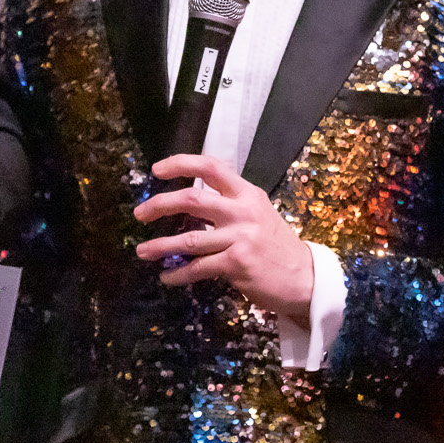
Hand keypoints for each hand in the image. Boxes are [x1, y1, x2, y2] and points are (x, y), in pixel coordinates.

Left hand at [132, 154, 314, 318]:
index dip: (180, 164)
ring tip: (143, 251)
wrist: (304, 278)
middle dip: (159, 205)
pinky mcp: (237, 263)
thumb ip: (229, 204)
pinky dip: (178, 274)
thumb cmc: (275, 246)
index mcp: (247, 193)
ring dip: (160, 246)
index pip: (211, 166)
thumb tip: (188, 201)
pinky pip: (198, 268)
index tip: (157, 170)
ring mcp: (240, 237)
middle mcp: (243, 210)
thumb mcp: (258, 213)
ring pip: (189, 239)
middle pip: (192, 199)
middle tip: (139, 213)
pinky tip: (167, 277)